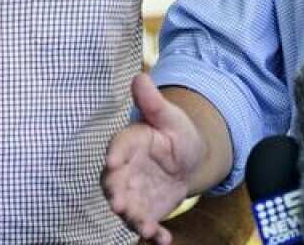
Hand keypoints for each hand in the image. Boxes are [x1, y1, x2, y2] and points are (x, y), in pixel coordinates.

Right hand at [104, 74, 206, 244]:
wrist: (190, 159)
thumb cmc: (174, 133)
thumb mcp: (169, 117)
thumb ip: (152, 102)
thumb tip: (140, 76)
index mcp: (129, 143)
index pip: (118, 147)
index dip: (115, 154)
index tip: (114, 161)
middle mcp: (125, 171)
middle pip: (114, 184)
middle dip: (116, 194)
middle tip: (120, 204)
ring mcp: (134, 193)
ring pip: (128, 208)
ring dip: (134, 219)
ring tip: (146, 228)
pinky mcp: (146, 211)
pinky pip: (146, 224)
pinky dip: (153, 234)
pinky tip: (163, 240)